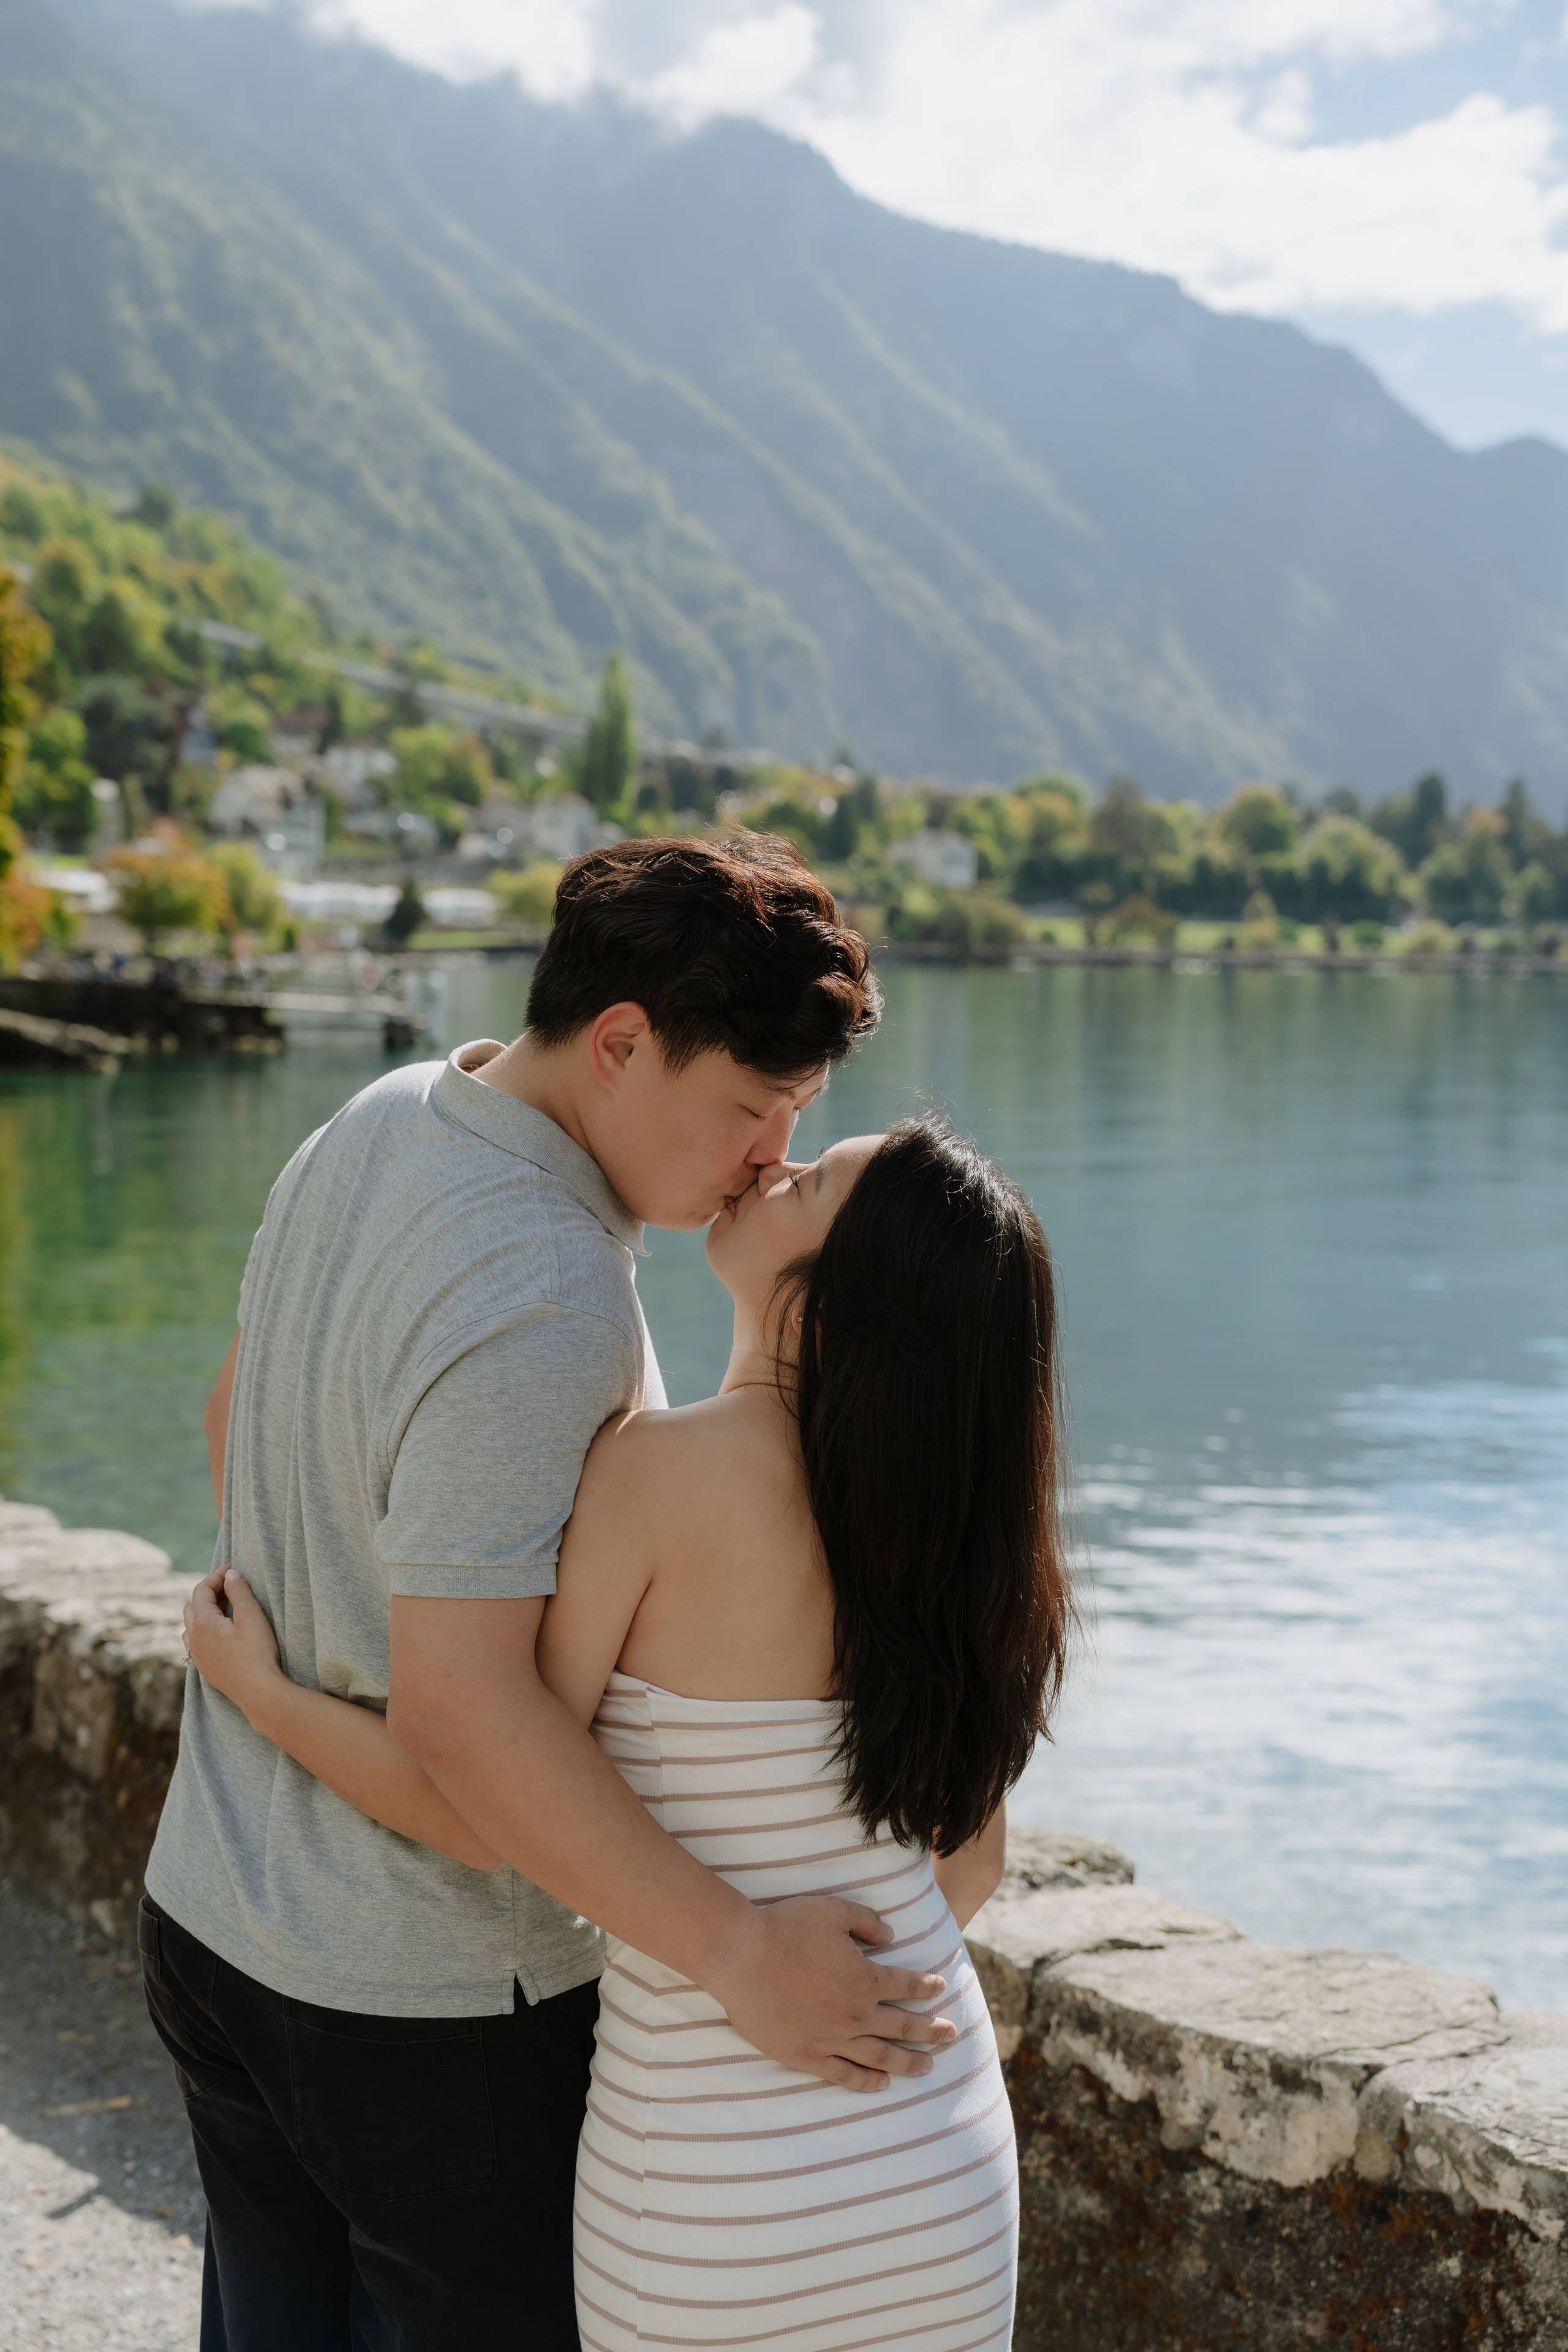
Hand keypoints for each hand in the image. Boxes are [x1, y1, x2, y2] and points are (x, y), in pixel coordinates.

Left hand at [184, 1566, 281, 1725]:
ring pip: (191, 1625)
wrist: (258, 1691)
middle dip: (209, 1592)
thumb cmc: (257, 1652)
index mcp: (202, 1623)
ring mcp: (197, 1655)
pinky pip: (195, 1642)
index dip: (217, 1575)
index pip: (201, 1590)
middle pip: (192, 1606)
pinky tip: (221, 1633)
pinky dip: (204, 1630)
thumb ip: (239, 1591)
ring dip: (204, 1612)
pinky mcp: (204, 1668)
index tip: (234, 1568)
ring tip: (226, 1608)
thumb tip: (230, 1575)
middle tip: (231, 1586)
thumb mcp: (251, 1616)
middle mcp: (193, 1639)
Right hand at [707, 1894, 958, 2092]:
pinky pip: (843, 2074)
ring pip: (879, 2057)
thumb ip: (867, 1922)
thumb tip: (891, 1936)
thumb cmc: (785, 1926)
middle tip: (951, 2035)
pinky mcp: (805, 2055)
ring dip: (907, 2063)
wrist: (740, 1955)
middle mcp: (854, 2014)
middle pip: (902, 2027)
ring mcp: (830, 2038)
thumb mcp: (834, 1910)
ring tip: (928, 2067)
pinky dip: (865, 2082)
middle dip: (931, 2031)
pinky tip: (880, 2085)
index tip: (940, 1988)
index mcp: (864, 1978)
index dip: (927, 1986)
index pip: (907, 1986)